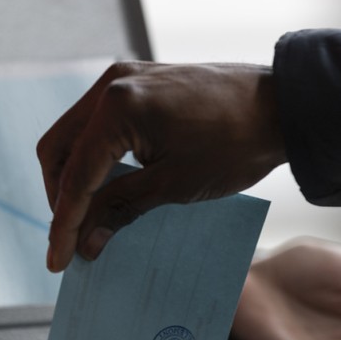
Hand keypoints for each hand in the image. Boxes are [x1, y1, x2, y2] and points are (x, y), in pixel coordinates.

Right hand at [37, 61, 284, 271]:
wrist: (282, 107)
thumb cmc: (235, 145)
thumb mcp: (172, 186)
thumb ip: (119, 209)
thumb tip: (85, 242)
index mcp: (117, 108)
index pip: (75, 177)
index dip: (64, 224)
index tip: (58, 260)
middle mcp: (111, 85)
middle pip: (58, 149)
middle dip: (60, 197)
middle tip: (72, 238)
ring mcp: (123, 79)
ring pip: (73, 135)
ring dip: (74, 177)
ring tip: (87, 217)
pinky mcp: (137, 83)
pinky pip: (97, 124)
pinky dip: (94, 156)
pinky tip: (106, 185)